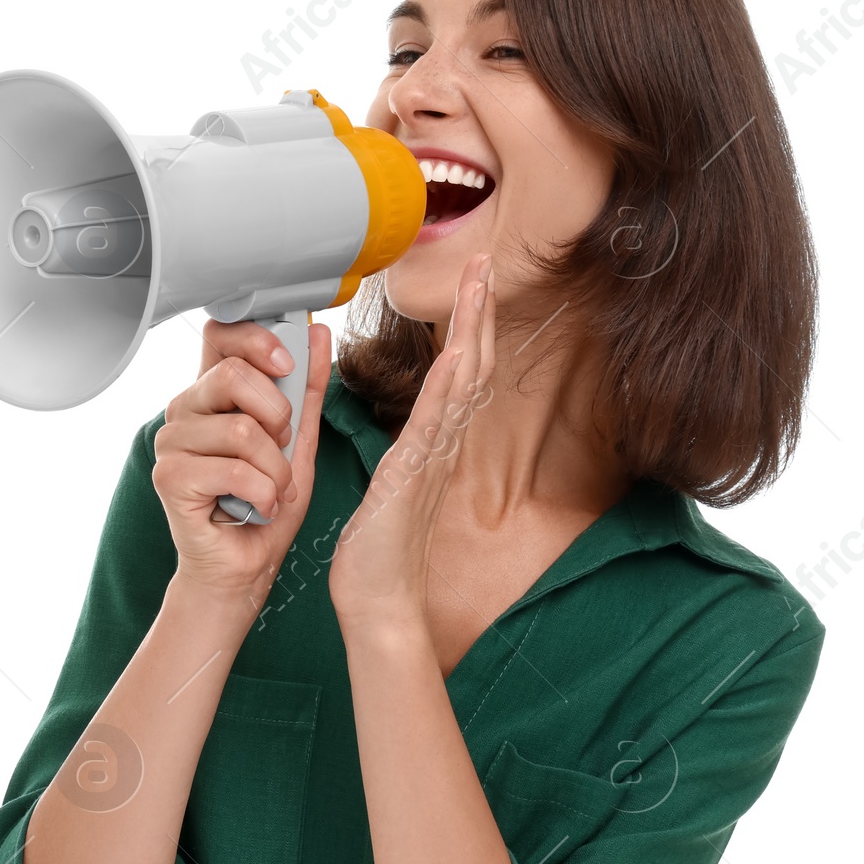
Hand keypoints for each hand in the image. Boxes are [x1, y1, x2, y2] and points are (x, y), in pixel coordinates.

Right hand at [152, 318, 332, 609]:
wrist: (246, 567)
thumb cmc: (265, 504)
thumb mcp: (299, 440)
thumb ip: (307, 388)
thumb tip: (319, 334)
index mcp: (212, 392)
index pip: (221, 334)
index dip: (257, 340)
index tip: (286, 365)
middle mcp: (185, 410)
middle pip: (234, 374)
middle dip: (278, 416)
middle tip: (281, 449)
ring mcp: (171, 442)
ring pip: (242, 430)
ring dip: (275, 469)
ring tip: (272, 489)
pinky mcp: (169, 477)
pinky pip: (234, 470)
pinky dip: (263, 493)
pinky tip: (259, 507)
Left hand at [329, 253, 495, 633]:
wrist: (379, 602)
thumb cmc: (379, 553)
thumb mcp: (392, 487)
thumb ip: (406, 456)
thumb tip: (412, 436)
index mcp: (432, 445)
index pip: (457, 373)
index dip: (467, 326)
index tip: (471, 282)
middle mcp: (440, 446)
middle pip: (470, 364)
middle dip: (478, 311)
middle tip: (484, 260)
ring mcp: (431, 459)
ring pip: (461, 382)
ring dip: (470, 329)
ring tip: (477, 281)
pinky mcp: (413, 477)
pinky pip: (435, 424)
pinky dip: (449, 387)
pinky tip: (458, 352)